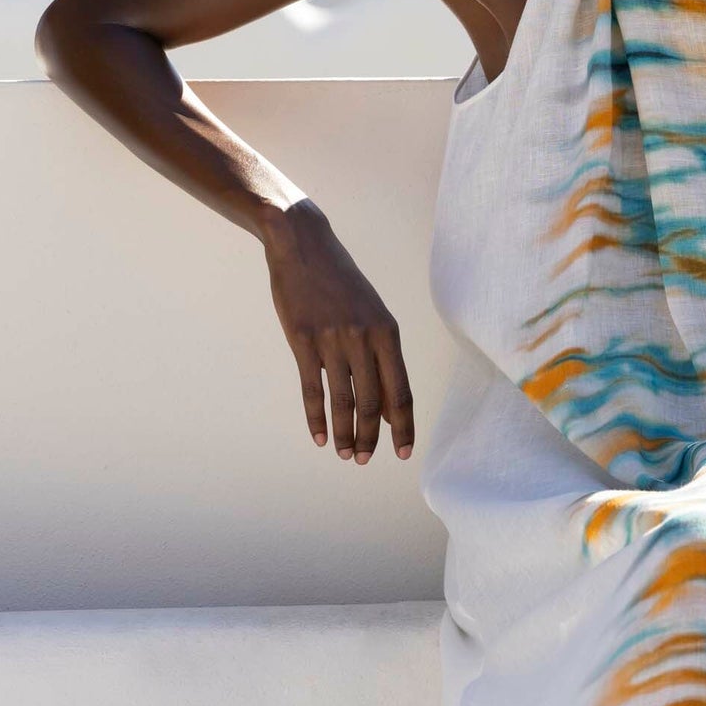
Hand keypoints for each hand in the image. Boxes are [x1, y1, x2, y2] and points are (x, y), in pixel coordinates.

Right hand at [260, 201, 413, 461]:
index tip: (403, 453)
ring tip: (344, 455)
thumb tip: (389, 407)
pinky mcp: (303, 340)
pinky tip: (320, 438)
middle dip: (370, 438)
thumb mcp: (372, 313)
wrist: (302, 245)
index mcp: (388, 332)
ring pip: (343, 401)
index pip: (400, 391)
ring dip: (344, 434)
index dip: (403, 427)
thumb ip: (383, 357)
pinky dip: (317, 418)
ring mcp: (333, 339)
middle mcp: (364, 338)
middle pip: (372, 403)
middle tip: (363, 460)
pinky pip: (312, 389)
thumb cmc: (341, 283)